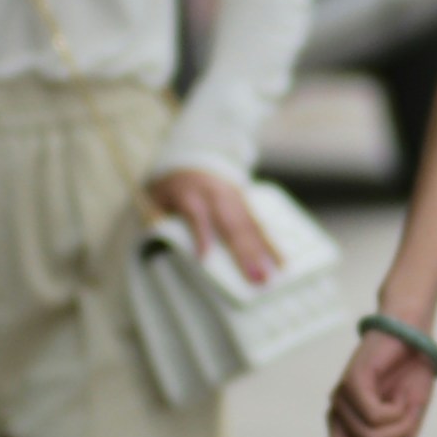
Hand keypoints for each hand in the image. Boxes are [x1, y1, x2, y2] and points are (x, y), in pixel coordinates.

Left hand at [148, 163, 279, 281]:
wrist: (194, 157)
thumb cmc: (171, 186)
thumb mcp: (155, 196)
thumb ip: (156, 217)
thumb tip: (159, 241)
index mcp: (190, 194)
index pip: (196, 216)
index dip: (201, 236)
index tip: (204, 259)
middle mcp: (216, 197)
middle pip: (232, 226)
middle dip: (245, 254)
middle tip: (257, 279)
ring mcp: (235, 200)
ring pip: (250, 226)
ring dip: (264, 252)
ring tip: (276, 273)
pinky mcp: (245, 203)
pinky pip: (260, 225)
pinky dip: (271, 244)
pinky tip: (282, 261)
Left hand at [326, 318, 436, 436]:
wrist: (414, 332)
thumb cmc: (410, 374)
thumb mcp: (411, 420)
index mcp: (351, 433)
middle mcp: (339, 420)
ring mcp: (340, 403)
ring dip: (401, 431)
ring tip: (411, 407)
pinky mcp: (349, 384)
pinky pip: (374, 417)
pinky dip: (397, 412)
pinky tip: (403, 394)